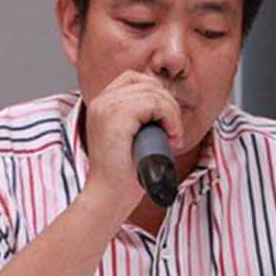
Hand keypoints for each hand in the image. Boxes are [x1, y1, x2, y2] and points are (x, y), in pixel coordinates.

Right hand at [80, 71, 184, 216]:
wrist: (108, 197)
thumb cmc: (123, 174)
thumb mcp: (132, 137)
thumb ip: (141, 118)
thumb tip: (167, 105)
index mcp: (102, 104)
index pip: (135, 78)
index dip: (157, 94)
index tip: (165, 120)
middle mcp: (101, 101)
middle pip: (148, 83)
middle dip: (169, 105)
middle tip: (173, 132)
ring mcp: (107, 107)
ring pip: (154, 92)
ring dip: (172, 114)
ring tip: (173, 137)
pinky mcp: (117, 117)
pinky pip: (154, 104)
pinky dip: (170, 118)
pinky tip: (171, 137)